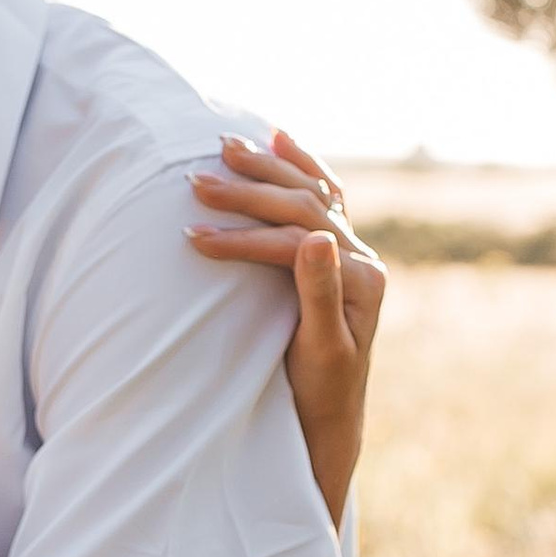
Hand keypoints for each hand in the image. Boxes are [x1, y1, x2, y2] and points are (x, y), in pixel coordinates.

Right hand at [186, 129, 385, 516]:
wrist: (331, 418)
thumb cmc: (320, 395)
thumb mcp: (321, 351)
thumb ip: (321, 293)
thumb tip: (317, 236)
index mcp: (361, 281)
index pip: (296, 241)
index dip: (243, 237)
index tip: (193, 238)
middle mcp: (362, 258)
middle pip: (304, 207)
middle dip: (248, 191)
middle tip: (194, 182)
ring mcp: (351, 252)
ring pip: (310, 192)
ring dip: (267, 167)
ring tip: (223, 145)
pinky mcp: (337, 252)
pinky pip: (322, 194)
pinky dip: (300, 164)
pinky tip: (279, 137)